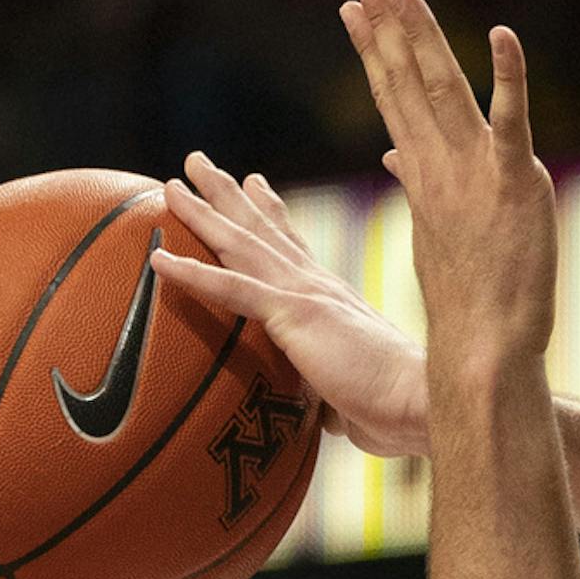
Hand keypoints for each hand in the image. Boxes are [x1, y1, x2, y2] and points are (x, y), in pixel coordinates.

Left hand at [150, 156, 429, 458]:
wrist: (420, 403)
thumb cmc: (398, 411)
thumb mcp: (355, 396)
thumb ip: (334, 394)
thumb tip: (329, 414)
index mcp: (332, 299)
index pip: (295, 247)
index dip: (272, 214)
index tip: (256, 184)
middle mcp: (317, 284)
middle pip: (263, 228)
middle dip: (229, 193)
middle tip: (197, 164)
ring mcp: (303, 294)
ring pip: (241, 242)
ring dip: (202, 211)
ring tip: (170, 184)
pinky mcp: (293, 314)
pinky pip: (230, 288)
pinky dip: (193, 272)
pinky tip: (159, 259)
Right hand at [340, 0, 555, 373]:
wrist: (485, 349)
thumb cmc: (466, 303)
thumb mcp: (435, 233)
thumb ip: (416, 183)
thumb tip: (393, 153)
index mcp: (424, 174)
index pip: (392, 98)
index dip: (372, 49)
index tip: (351, 6)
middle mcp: (441, 165)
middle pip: (406, 80)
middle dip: (383, 22)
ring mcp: (476, 172)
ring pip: (444, 88)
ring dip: (422, 35)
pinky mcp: (517, 184)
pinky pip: (513, 121)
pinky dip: (509, 78)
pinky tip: (503, 34)